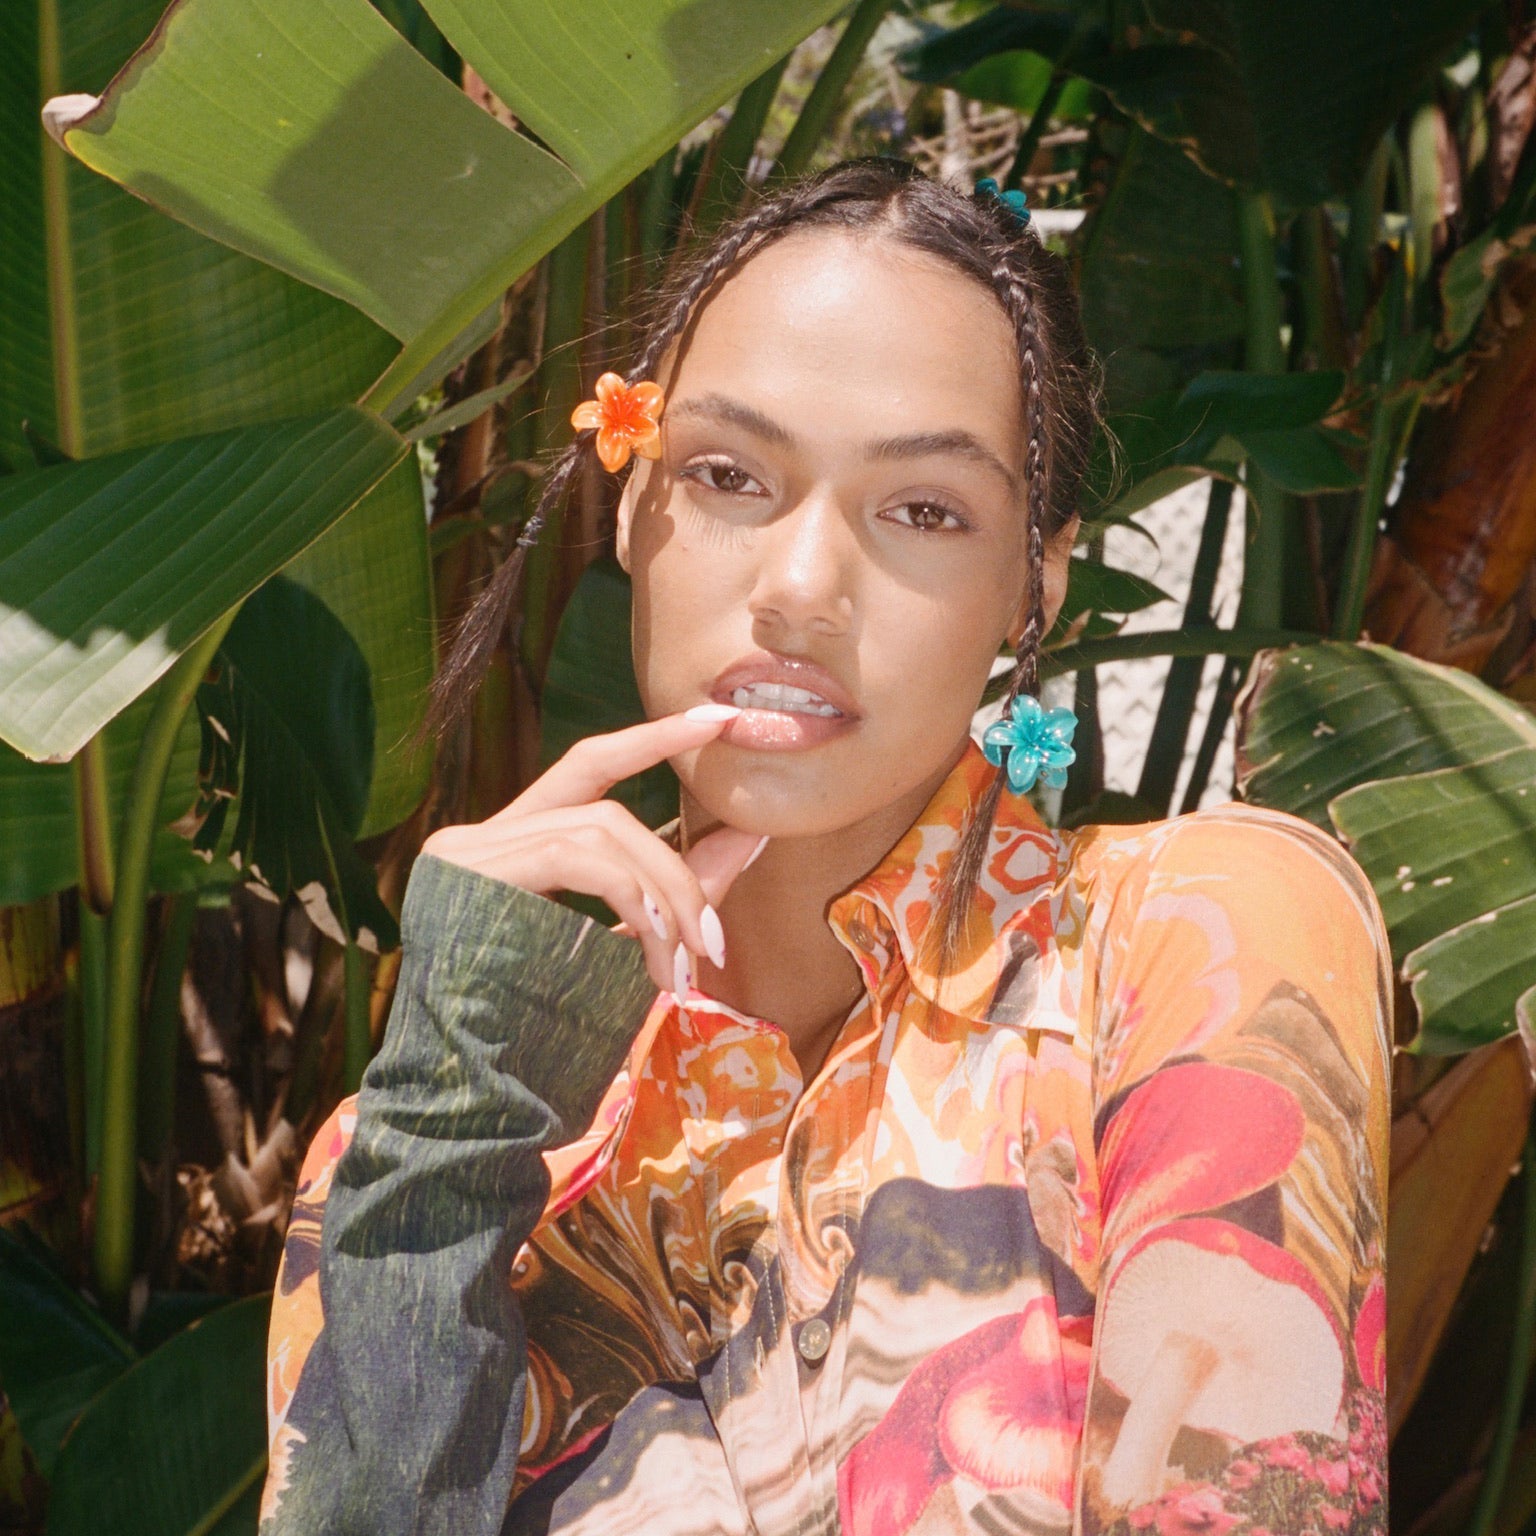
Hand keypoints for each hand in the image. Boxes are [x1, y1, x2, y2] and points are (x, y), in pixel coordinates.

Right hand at [421, 707, 763, 998]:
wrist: (476, 1088)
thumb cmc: (549, 1023)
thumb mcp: (626, 940)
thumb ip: (678, 885)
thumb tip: (754, 831)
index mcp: (515, 845)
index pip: (590, 765)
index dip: (652, 738)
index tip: (720, 720)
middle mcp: (481, 835)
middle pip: (608, 811)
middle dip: (675, 871)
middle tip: (714, 942)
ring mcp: (465, 850)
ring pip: (599, 830)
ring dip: (660, 897)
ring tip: (682, 964)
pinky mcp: (467, 871)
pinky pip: (573, 854)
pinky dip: (628, 893)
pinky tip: (651, 939)